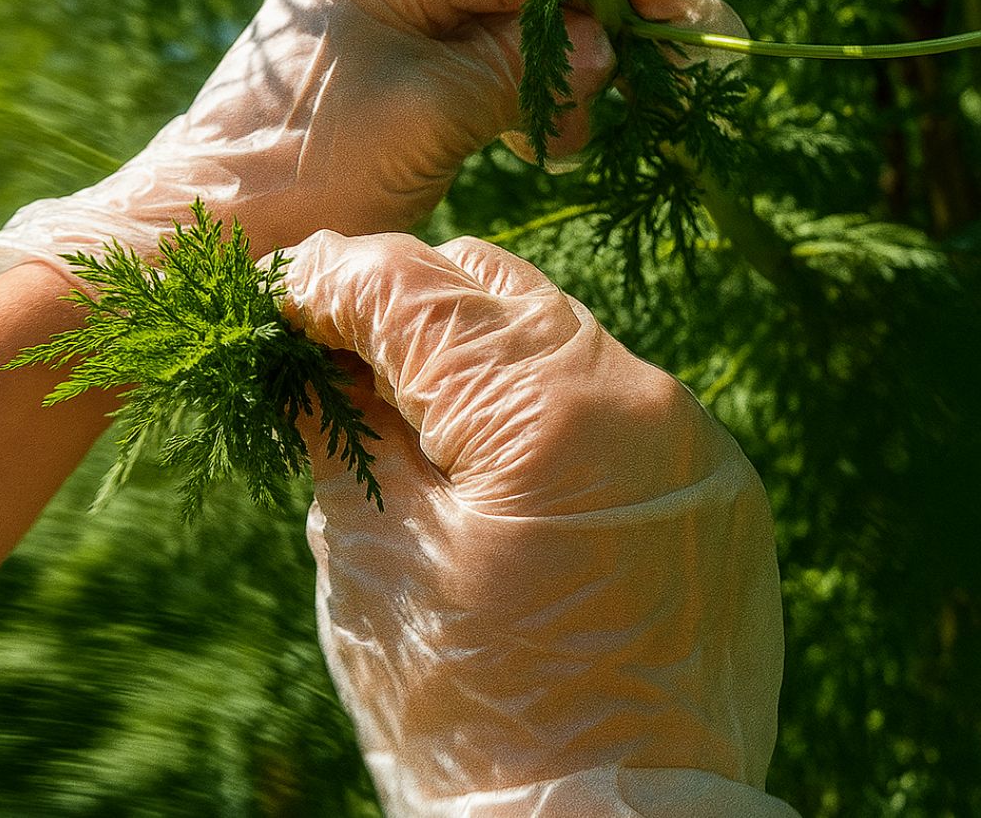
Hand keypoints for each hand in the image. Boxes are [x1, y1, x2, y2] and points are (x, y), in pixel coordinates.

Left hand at [0, 0, 743, 281]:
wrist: (213, 236)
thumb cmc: (300, 175)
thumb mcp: (427, 116)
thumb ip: (524, 67)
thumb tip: (614, 43)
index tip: (679, 15)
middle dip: (599, 9)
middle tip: (668, 61)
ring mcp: (393, 4)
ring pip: (517, 5)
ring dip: (567, 58)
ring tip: (585, 128)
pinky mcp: (404, 53)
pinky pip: (492, 50)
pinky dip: (532, 87)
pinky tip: (549, 138)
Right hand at [281, 230, 796, 816]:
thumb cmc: (471, 719)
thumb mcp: (374, 562)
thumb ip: (339, 427)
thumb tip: (305, 349)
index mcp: (547, 419)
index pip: (416, 287)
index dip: (332, 281)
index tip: (284, 303)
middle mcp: (640, 400)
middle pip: (491, 281)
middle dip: (402, 301)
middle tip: (337, 354)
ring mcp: (692, 436)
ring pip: (554, 325)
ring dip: (474, 347)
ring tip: (415, 418)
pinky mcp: (716, 477)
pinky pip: (610, 390)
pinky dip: (540, 398)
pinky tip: (500, 465)